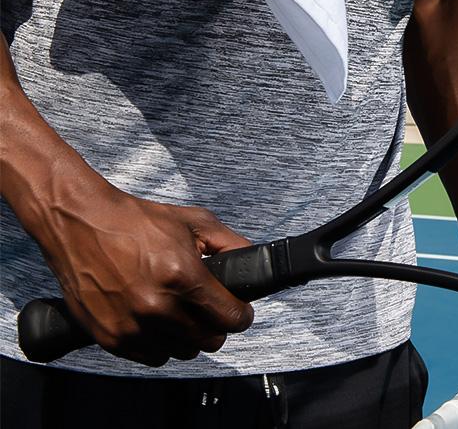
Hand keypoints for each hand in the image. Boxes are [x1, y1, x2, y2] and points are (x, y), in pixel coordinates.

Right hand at [1, 31, 252, 365]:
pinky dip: (160, 344)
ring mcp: (131, 325)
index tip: (240, 312)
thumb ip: (231, 244)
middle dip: (216, 326)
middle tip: (210, 311)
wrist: (81, 224)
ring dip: (188, 337)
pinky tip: (157, 321)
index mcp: (181, 276)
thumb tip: (255, 260)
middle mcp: (156, 305)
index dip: (241, 315)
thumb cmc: (136, 221)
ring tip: (181, 314)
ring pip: (183, 352)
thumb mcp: (194, 222)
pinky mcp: (110, 337)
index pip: (230, 317)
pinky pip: (152, 357)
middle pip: (209, 339)